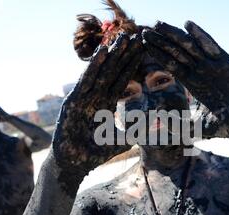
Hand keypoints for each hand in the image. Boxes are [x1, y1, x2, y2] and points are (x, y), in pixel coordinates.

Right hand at [53, 33, 142, 173]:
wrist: (74, 164)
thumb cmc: (93, 154)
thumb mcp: (120, 141)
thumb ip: (135, 132)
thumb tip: (154, 127)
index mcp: (106, 103)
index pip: (121, 80)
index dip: (131, 66)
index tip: (141, 51)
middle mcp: (95, 97)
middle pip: (111, 72)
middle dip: (122, 56)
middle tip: (133, 37)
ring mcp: (83, 98)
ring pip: (99, 72)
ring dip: (109, 56)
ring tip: (119, 40)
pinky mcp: (73, 101)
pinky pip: (86, 81)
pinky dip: (94, 68)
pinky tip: (102, 54)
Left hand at [142, 21, 228, 138]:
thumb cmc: (225, 125)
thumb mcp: (197, 127)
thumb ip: (179, 125)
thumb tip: (159, 122)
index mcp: (193, 83)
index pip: (172, 65)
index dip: (158, 54)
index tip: (144, 45)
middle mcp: (201, 71)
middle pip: (177, 52)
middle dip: (161, 41)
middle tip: (145, 30)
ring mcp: (213, 65)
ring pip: (190, 46)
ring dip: (174, 34)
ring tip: (159, 24)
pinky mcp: (226, 62)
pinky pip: (211, 46)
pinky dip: (200, 35)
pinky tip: (188, 25)